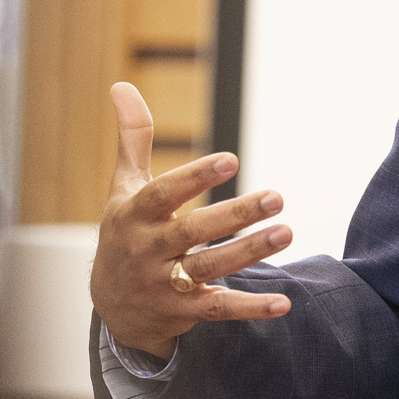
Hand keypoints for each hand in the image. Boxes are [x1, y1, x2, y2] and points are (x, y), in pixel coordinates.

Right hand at [89, 82, 292, 361]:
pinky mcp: (183, 313)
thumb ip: (133, 140)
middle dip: (236, 215)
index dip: (195, 177)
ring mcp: (165, 284)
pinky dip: (251, 308)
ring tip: (286, 233)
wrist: (112, 308)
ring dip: (249, 252)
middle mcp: (148, 249)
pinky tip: (284, 303)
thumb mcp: (123, 189)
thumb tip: (122, 85)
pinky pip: (218, 310)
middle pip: (193, 231)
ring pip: (209, 268)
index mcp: (135, 215)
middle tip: (277, 197)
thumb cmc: (125, 235)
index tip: (231, 160)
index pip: (164, 194)